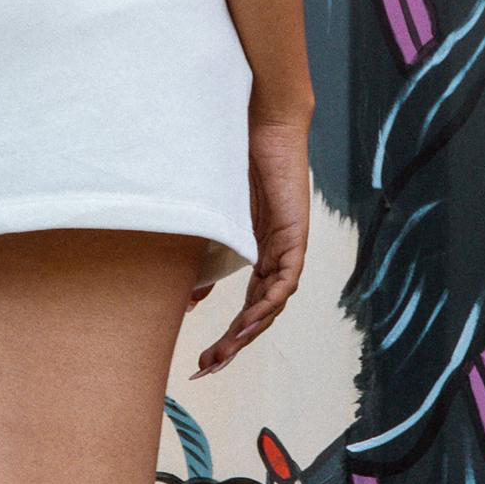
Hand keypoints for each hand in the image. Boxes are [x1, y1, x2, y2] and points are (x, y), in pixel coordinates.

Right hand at [190, 102, 310, 376]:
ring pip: (273, 302)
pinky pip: (285, 278)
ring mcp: (287, 244)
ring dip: (249, 329)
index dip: (230, 334)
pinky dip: (268, 301)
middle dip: (235, 343)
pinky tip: (249, 320)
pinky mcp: (294, 232)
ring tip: (225, 350)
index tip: (204, 356)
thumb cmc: (232, 151)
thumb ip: (204, 244)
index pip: (248, 303)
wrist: (262, 116)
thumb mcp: (211, 207)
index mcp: (258, 248)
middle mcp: (276, 252)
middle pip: (260, 312)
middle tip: (208, 367)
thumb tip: (190, 289)